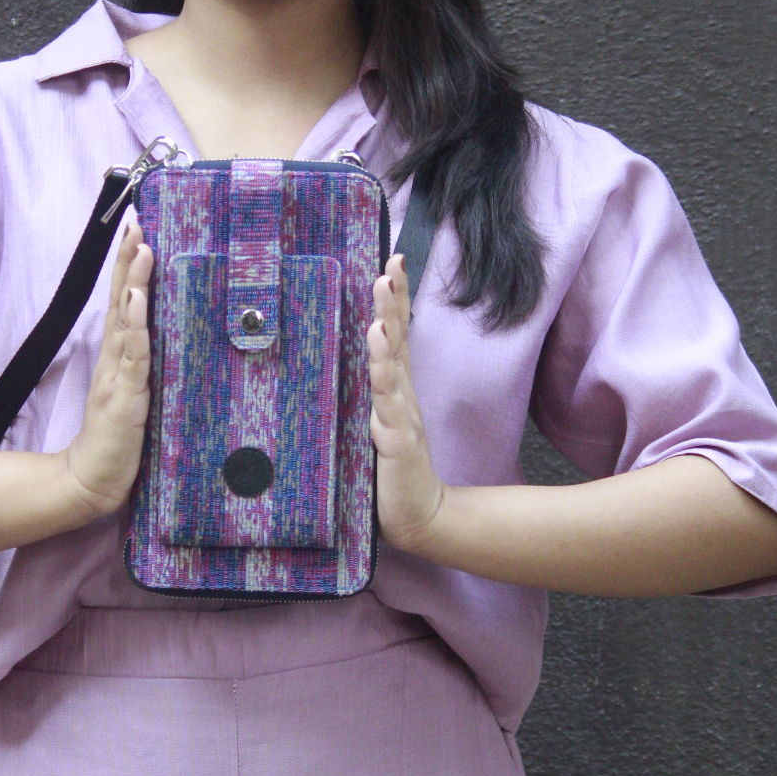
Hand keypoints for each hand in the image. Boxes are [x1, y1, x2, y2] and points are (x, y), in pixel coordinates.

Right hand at [63, 219, 154, 518]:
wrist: (93, 479)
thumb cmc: (116, 438)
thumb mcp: (133, 392)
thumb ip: (140, 363)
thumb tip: (156, 334)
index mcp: (119, 354)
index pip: (124, 300)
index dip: (128, 265)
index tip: (135, 230)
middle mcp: (116, 357)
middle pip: (121, 298)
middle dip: (128, 259)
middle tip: (134, 222)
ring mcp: (119, 373)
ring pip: (127, 318)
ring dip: (133, 281)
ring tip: (139, 248)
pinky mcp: (125, 394)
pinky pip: (133, 354)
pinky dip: (135, 326)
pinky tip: (137, 301)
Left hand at [368, 253, 444, 553]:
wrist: (420, 515)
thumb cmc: (394, 466)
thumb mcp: (380, 420)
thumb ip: (373, 390)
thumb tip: (356, 356)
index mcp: (395, 387)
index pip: (395, 333)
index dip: (396, 298)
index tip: (393, 260)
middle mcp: (401, 394)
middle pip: (396, 339)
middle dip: (393, 301)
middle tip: (390, 265)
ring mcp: (401, 416)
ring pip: (393, 366)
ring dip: (388, 331)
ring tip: (382, 300)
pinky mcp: (398, 443)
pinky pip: (390, 409)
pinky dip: (385, 382)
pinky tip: (381, 361)